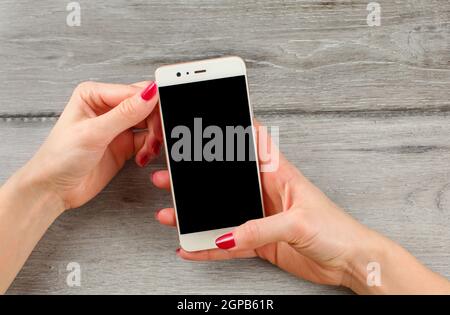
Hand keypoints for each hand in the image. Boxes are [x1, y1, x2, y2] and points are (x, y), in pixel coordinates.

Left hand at [23, 80, 160, 209]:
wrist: (54, 190)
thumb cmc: (60, 158)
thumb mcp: (94, 132)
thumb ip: (125, 113)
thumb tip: (150, 94)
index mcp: (95, 94)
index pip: (134, 91)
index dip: (150, 104)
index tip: (162, 117)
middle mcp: (107, 107)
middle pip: (146, 106)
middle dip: (155, 122)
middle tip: (156, 137)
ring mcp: (117, 127)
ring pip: (149, 123)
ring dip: (154, 137)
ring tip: (148, 150)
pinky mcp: (124, 144)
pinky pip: (147, 141)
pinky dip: (150, 149)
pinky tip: (142, 157)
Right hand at [152, 121, 449, 293]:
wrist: (349, 262)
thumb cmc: (337, 230)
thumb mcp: (298, 222)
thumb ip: (260, 228)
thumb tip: (227, 235)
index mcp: (278, 175)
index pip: (253, 142)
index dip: (232, 127)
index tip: (208, 119)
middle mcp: (266, 193)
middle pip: (224, 181)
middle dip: (197, 178)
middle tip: (171, 175)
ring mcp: (260, 218)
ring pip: (220, 212)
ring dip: (196, 214)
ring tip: (171, 214)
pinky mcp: (260, 241)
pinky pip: (228, 243)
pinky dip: (209, 246)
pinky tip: (192, 247)